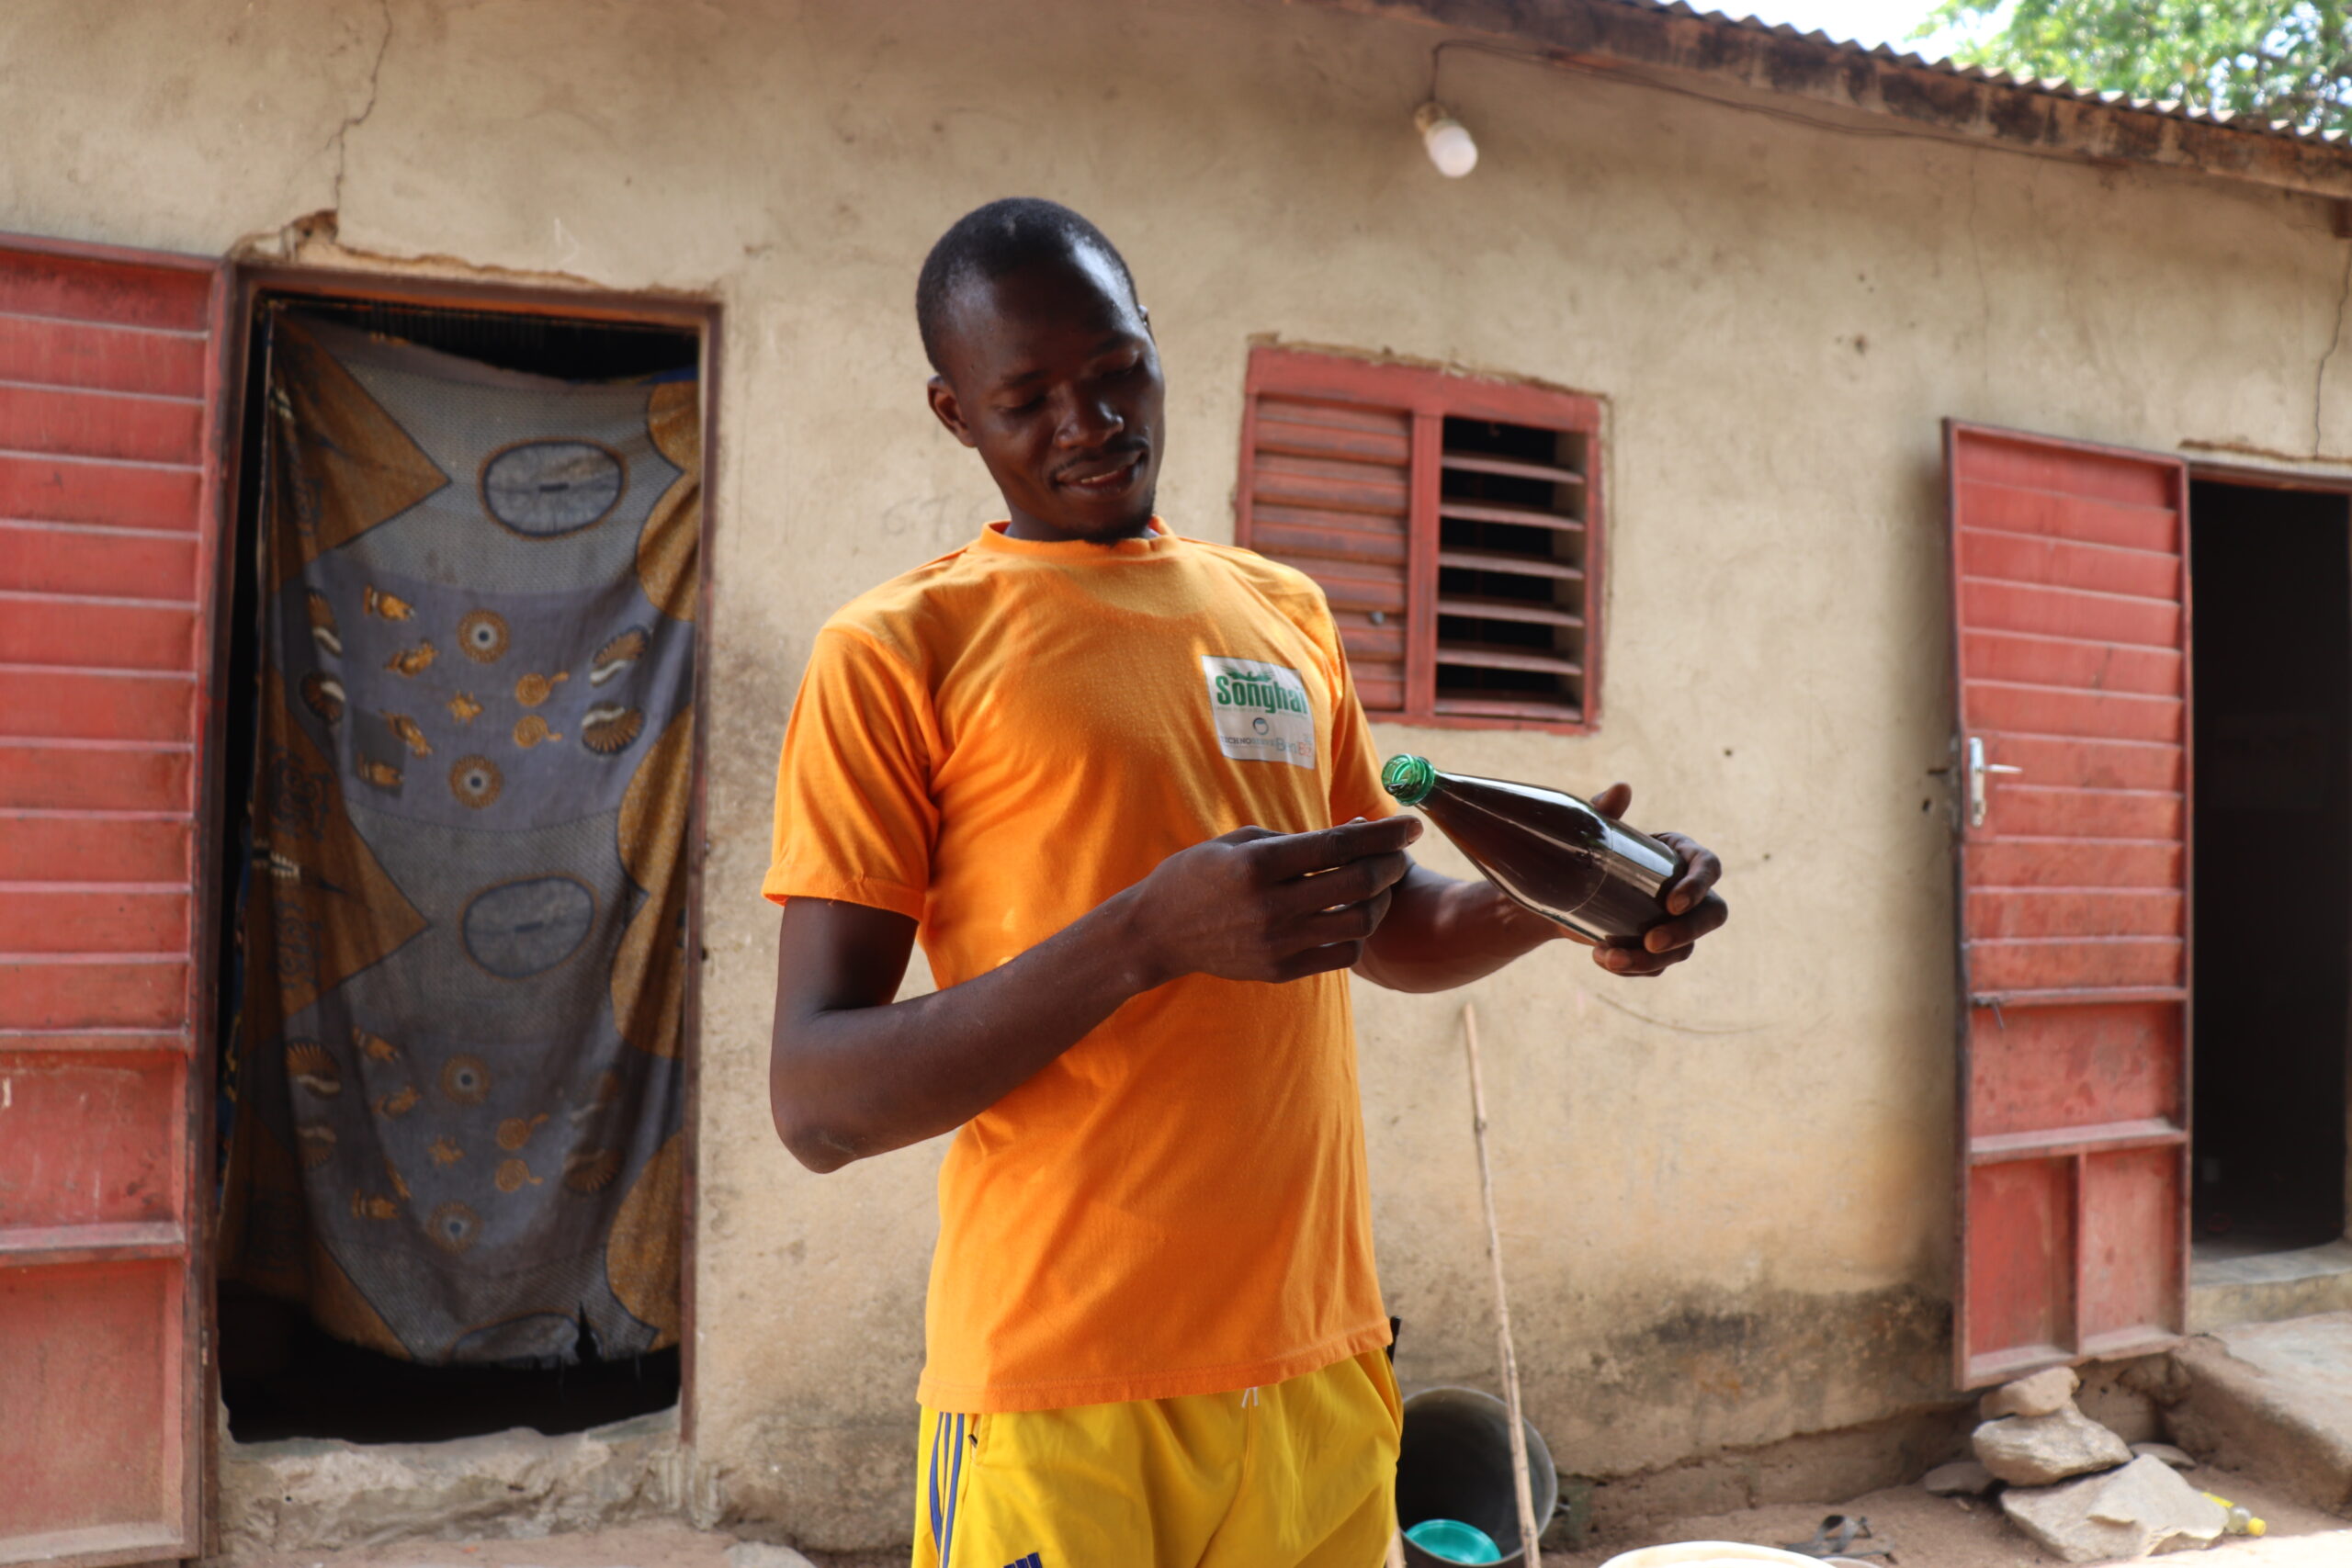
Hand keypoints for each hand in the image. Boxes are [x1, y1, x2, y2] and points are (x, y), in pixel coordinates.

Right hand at [1117, 816, 1422, 986]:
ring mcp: (1277, 943)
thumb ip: (1299, 839)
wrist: (1158, 932)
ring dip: (1380, 900)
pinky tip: (1350, 917)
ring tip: (1376, 885)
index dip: (1384, 833)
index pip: (1339, 845)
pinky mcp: (1280, 970)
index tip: (1411, 825)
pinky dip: (1357, 934)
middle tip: (1398, 855)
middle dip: (1391, 864)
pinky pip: (1342, 955)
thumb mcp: (1242, 841)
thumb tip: (1360, 831)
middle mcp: (1270, 905)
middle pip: (1358, 884)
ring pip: (1359, 923)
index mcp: (1258, 863)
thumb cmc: (1202, 874)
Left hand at [1587, 782, 1726, 978]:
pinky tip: (1605, 960)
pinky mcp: (1659, 949)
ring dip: (1649, 959)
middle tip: (1651, 943)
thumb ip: (1605, 811)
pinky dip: (1634, 968)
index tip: (1672, 905)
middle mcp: (1687, 890)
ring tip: (1608, 957)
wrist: (1558, 889)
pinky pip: (1658, 966)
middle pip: (1711, 915)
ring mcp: (1676, 923)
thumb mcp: (1592, 833)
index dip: (1698, 887)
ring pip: (1683, 949)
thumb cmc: (1584, 852)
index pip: (1708, 867)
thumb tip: (1621, 789)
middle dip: (1685, 933)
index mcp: (1680, 854)